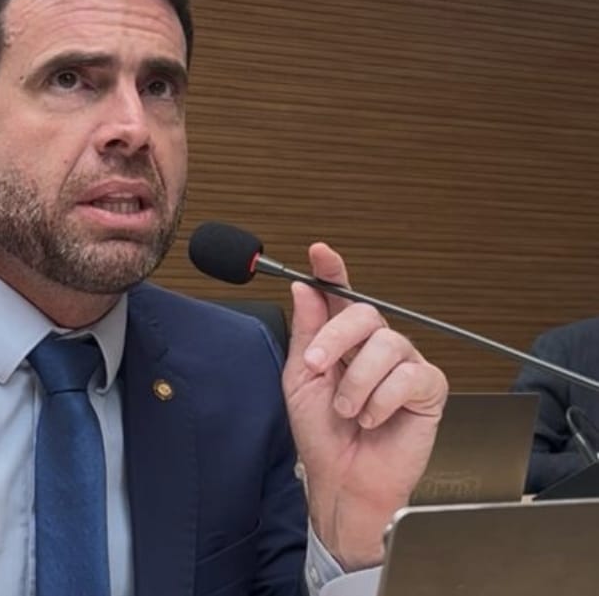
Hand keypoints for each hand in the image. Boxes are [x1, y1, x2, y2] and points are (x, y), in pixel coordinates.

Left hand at [282, 242, 447, 569]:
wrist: (342, 479)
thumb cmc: (322, 434)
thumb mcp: (301, 379)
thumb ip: (306, 332)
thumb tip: (305, 287)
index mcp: (342, 340)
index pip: (340, 295)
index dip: (331, 270)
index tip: (319, 252)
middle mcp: (375, 346)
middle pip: (364, 313)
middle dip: (334, 338)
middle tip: (316, 366)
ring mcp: (404, 365)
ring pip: (386, 345)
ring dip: (356, 383)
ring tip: (348, 411)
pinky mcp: (428, 389)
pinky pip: (408, 377)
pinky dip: (382, 401)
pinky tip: (374, 419)